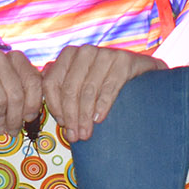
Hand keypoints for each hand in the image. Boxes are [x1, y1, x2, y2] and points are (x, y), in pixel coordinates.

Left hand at [42, 44, 158, 141]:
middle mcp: (85, 51)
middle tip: (74, 136)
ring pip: (87, 90)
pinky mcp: (124, 61)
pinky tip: (99, 119)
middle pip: (69, 89)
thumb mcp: (82, 82)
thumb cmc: (107, 82)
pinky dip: (102, 105)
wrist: (143, 73)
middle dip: (70, 116)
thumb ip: (62, 87)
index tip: (62, 124)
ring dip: (85, 116)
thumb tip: (46, 104)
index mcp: (69, 55)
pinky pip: (109, 87)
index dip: (54, 106)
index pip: (52, 82)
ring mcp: (105, 54)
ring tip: (86, 134)